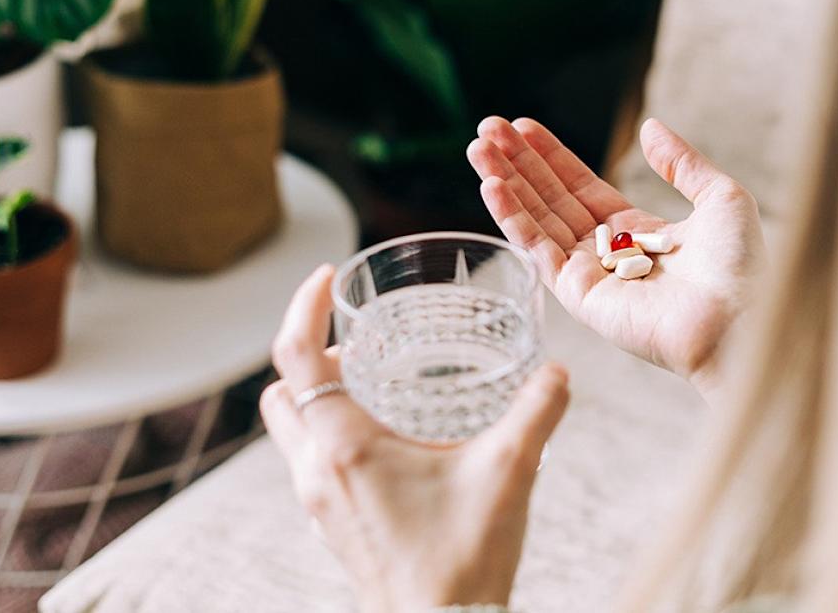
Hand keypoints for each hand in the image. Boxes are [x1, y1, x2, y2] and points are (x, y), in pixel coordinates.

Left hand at [261, 266, 569, 611]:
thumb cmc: (463, 560)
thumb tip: (557, 371)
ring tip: (368, 378)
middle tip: (353, 334)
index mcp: (345, 446)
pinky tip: (384, 438)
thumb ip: (537, 411)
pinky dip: (328, 432)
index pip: (295, 356)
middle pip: (281, 391)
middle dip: (307, 352)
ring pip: (291, 428)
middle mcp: (317, 471)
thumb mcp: (509, 472)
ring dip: (315, 394)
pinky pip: (310, 461)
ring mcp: (318, 503)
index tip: (326, 277)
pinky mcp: (332, 524)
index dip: (303, 306)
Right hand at [467, 117, 765, 397]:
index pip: (581, 187)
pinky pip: (538, 250)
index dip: (551, 157)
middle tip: (486, 129)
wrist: (739, 320)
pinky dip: (513, 218)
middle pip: (551, 200)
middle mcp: (608, 254)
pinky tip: (491, 186)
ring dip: (505, 185)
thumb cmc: (740, 268)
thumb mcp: (721, 197)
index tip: (522, 128)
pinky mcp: (579, 296)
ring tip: (478, 148)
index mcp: (639, 233)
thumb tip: (650, 127)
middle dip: (518, 164)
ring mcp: (590, 276)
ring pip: (537, 222)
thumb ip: (682, 163)